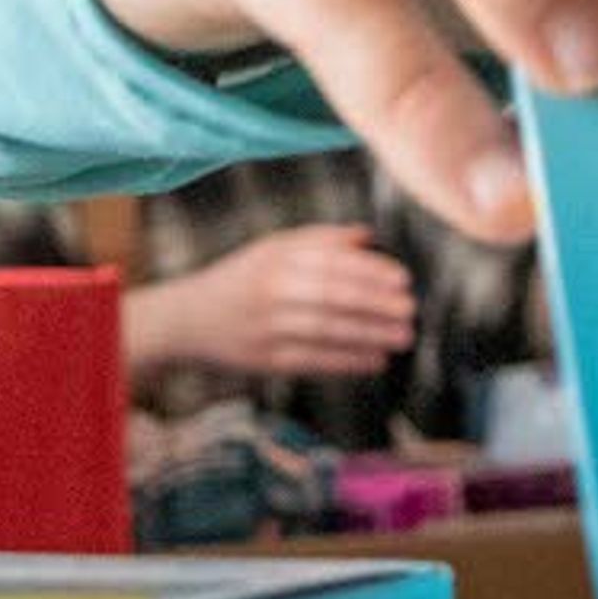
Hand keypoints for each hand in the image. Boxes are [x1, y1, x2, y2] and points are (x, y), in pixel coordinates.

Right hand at [126, 222, 419, 380]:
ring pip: (326, 330)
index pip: (332, 262)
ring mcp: (267, 327)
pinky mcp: (265, 360)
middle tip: (410, 311)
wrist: (187, 319)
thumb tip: (368, 236)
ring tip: (402, 337)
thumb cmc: (240, 278)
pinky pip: (313, 361)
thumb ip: (319, 240)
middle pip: (332, 296)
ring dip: (369, 335)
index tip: (403, 280)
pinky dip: (347, 362)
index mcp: (276, 258)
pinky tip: (375, 360)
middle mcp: (271, 290)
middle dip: (376, 304)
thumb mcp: (271, 247)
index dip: (371, 272)